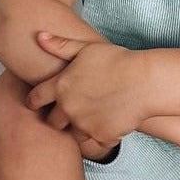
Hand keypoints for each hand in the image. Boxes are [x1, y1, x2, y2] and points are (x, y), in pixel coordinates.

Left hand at [26, 32, 148, 145]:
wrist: (145, 81)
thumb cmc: (118, 61)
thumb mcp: (87, 48)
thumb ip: (61, 45)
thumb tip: (39, 36)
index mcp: (60, 86)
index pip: (35, 99)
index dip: (34, 102)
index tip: (38, 104)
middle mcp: (68, 108)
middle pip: (52, 122)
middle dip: (57, 119)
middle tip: (69, 113)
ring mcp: (84, 125)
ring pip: (74, 135)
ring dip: (81, 129)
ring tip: (93, 119)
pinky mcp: (101, 136)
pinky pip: (97, 143)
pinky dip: (102, 136)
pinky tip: (111, 125)